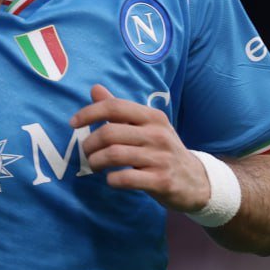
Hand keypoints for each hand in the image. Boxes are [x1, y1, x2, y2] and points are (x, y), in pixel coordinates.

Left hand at [71, 84, 211, 211]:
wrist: (196, 181)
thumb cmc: (163, 150)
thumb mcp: (147, 126)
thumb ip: (120, 110)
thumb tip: (94, 89)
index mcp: (152, 117)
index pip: (114, 107)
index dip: (89, 113)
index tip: (73, 123)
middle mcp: (157, 134)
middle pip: (110, 132)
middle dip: (90, 144)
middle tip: (87, 152)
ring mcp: (160, 158)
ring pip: (114, 155)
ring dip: (97, 162)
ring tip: (95, 165)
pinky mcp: (161, 181)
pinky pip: (126, 178)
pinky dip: (112, 180)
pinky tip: (111, 179)